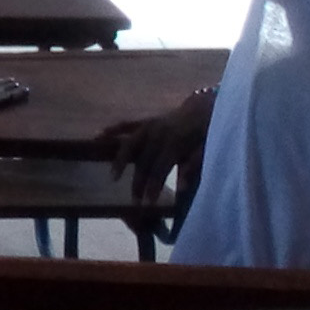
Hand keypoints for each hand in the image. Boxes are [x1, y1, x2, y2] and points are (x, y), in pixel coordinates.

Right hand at [100, 86, 217, 211]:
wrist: (209, 106)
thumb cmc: (209, 132)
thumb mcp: (209, 149)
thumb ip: (195, 166)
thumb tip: (183, 188)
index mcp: (175, 142)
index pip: (159, 168)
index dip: (152, 186)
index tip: (147, 203)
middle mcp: (158, 133)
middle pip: (143, 160)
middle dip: (138, 181)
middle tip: (134, 200)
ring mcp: (151, 125)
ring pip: (130, 144)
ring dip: (121, 160)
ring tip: (113, 176)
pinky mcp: (148, 121)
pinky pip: (128, 125)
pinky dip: (114, 130)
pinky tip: (100, 135)